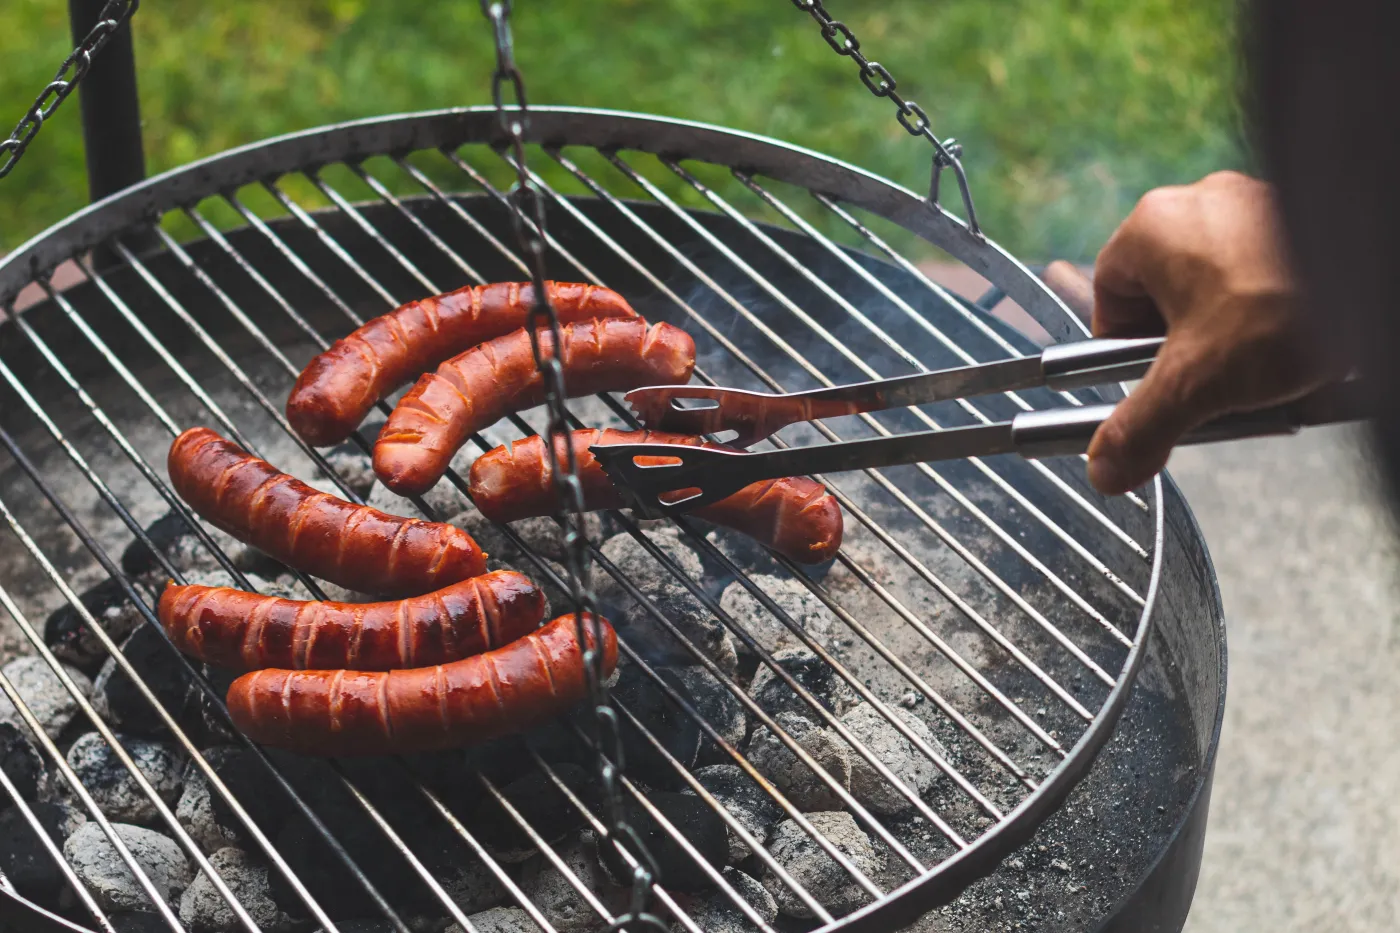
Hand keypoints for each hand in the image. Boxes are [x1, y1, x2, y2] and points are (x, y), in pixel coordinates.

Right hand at [1082, 171, 1331, 493]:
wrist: (1377, 284)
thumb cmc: (1287, 309)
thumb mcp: (1196, 385)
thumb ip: (1141, 428)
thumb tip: (1106, 466)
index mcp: (1152, 228)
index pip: (1110, 298)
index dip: (1124, 349)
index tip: (1149, 380)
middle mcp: (1200, 205)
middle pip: (1167, 297)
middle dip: (1188, 349)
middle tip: (1210, 382)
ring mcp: (1254, 207)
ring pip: (1220, 290)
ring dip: (1233, 339)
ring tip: (1262, 371)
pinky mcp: (1299, 221)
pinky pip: (1267, 276)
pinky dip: (1274, 317)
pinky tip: (1296, 350)